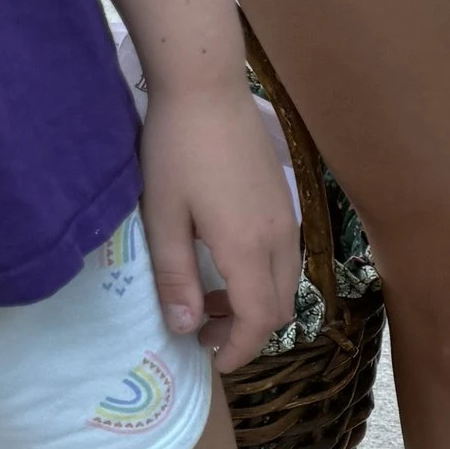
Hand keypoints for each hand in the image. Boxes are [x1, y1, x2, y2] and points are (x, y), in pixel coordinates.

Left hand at [138, 79, 299, 370]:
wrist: (206, 87)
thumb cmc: (176, 150)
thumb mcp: (163, 216)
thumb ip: (175, 276)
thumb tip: (184, 327)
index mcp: (247, 249)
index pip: (257, 321)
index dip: (239, 350)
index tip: (214, 361)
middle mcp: (278, 240)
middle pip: (277, 308)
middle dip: (245, 331)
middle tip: (203, 332)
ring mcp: (286, 219)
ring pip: (284, 284)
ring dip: (253, 303)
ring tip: (210, 298)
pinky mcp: (284, 200)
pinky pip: (284, 258)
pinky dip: (261, 277)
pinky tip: (226, 259)